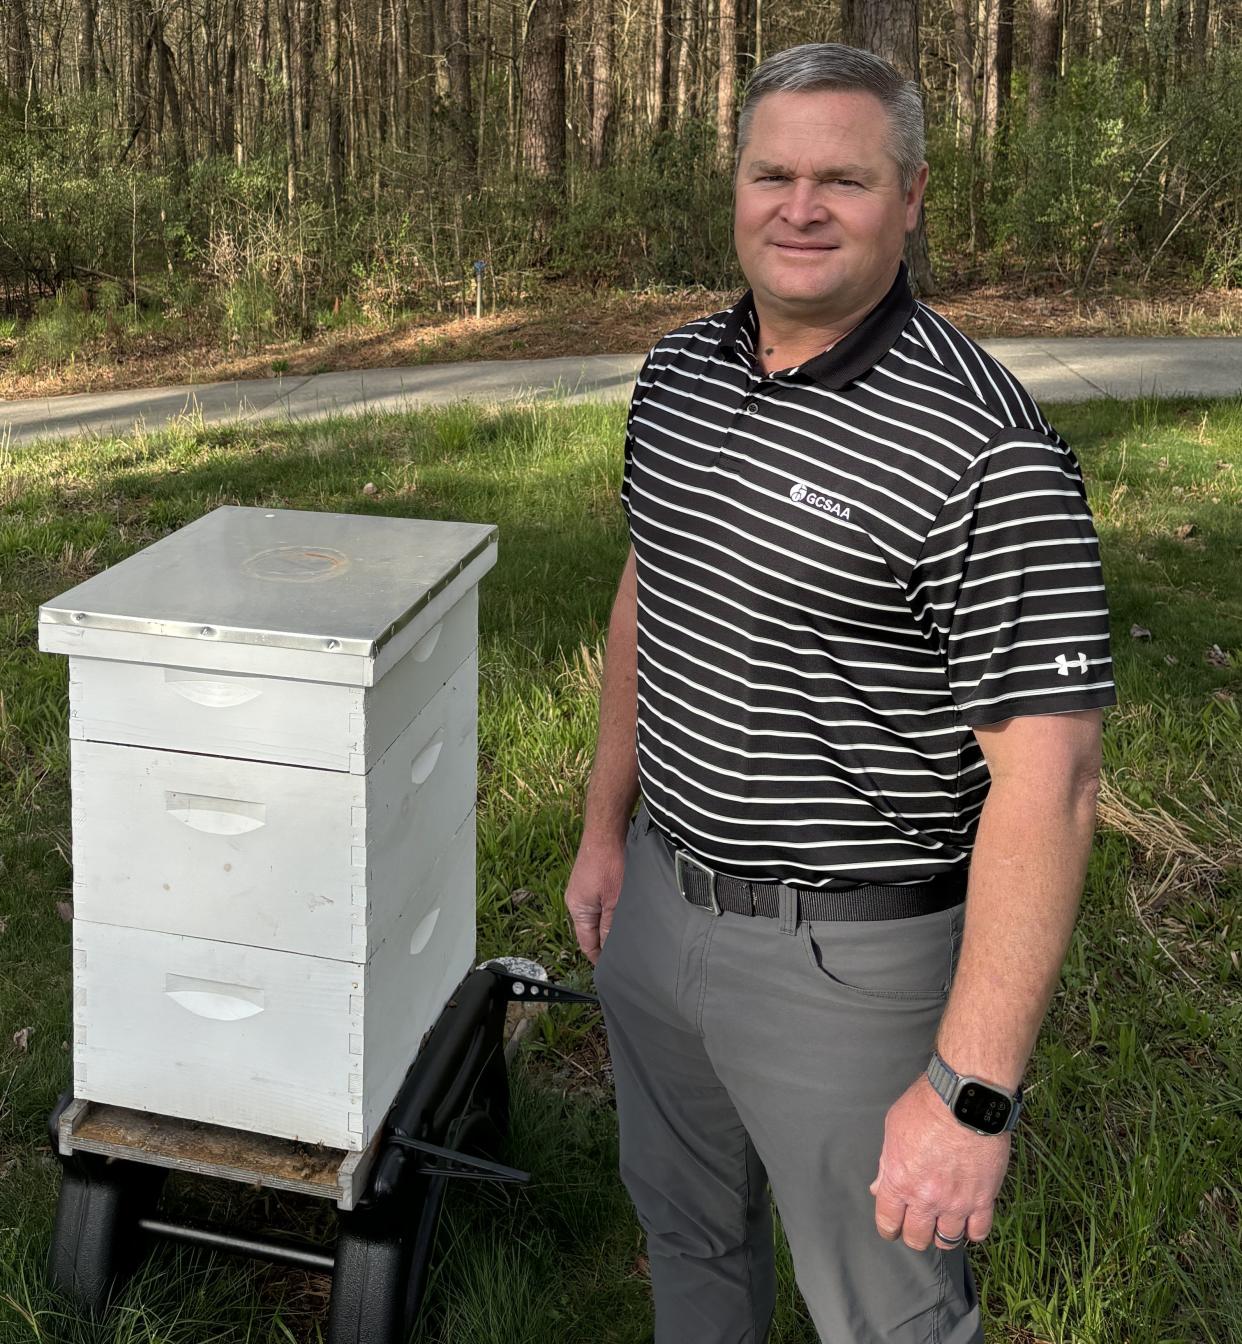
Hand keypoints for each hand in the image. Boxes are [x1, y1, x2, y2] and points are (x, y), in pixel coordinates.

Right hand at [564, 832, 626, 965]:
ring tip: (628, 934)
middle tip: (626, 954)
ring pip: (597, 916)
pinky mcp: (592, 879)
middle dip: (605, 942)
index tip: (612, 969)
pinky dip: (610, 910)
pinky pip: (600, 902)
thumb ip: (611, 927)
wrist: (608, 830)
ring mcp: (583, 889)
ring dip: (610, 925)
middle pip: (590, 931)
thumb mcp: (615, 901)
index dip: (598, 958)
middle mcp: (576, 900)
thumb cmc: (610, 862)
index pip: (586, 943)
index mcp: (578, 909)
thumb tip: (610, 950)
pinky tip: (624, 910)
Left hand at [868, 1074, 1011, 1251]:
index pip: (888, 1222)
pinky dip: (972, 1230)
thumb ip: (886, 1164)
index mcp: (900, 1180)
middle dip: (914, 1234)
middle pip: (917, 1238)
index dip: (889, 1228)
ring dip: (942, 1233)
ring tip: (943, 1222)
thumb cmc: (926, 1106)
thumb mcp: (893, 1129)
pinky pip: (978, 1231)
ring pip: (947, 1240)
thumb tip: (878, 1188)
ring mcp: (956, 1202)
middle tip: (918, 1224)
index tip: (892, 1227)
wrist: (965, 1099)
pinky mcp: (983, 1198)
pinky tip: (968, 1220)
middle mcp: (926, 1198)